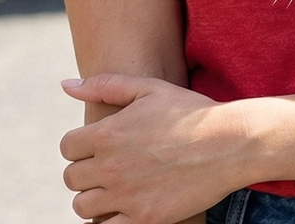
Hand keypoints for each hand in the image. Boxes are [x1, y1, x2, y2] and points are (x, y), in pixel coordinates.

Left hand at [60, 74, 244, 223]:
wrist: (229, 143)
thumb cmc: (190, 111)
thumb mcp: (149, 87)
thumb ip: (104, 85)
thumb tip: (66, 85)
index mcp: (108, 132)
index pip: (68, 147)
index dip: (80, 145)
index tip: (97, 145)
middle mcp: (111, 166)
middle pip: (71, 178)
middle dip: (85, 171)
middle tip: (108, 165)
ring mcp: (126, 195)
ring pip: (83, 206)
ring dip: (94, 196)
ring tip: (116, 186)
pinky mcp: (143, 218)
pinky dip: (109, 220)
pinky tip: (125, 206)